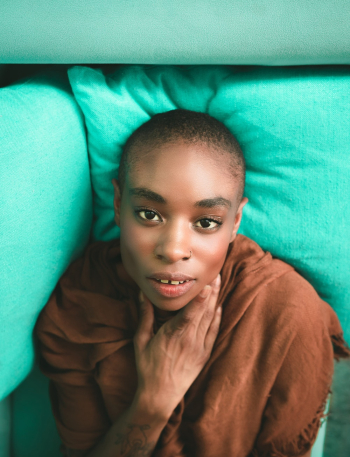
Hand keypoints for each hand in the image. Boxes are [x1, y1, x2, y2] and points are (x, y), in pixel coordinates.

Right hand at [133, 274, 221, 418]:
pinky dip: (217, 318)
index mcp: (173, 334)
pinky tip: (219, 306)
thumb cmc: (147, 367)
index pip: (190, 312)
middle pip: (204, 311)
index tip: (206, 281)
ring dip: (215, 300)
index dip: (200, 297)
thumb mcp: (140, 340)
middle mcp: (189, 340)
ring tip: (218, 282)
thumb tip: (143, 294)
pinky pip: (213, 332)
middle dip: (211, 291)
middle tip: (215, 272)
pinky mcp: (204, 355)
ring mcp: (199, 348)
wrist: (159, 396)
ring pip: (210, 319)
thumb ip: (144, 316)